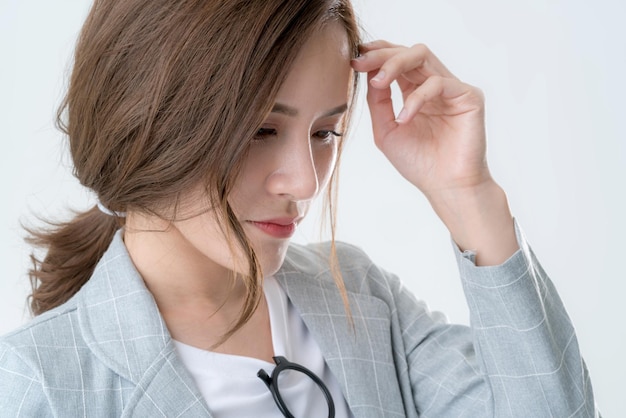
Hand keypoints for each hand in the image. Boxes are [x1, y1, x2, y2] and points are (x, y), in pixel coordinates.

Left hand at [351, 41, 517, 265]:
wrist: (445, 187)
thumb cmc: (419, 163)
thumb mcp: (386, 130)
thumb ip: (378, 102)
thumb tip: (367, 73)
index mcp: (416, 92)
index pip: (398, 60)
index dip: (377, 54)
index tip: (355, 59)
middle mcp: (435, 85)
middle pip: (409, 52)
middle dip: (382, 55)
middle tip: (361, 63)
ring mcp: (452, 89)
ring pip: (423, 57)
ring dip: (396, 64)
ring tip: (378, 82)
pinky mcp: (468, 97)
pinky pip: (438, 83)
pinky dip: (416, 98)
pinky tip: (405, 118)